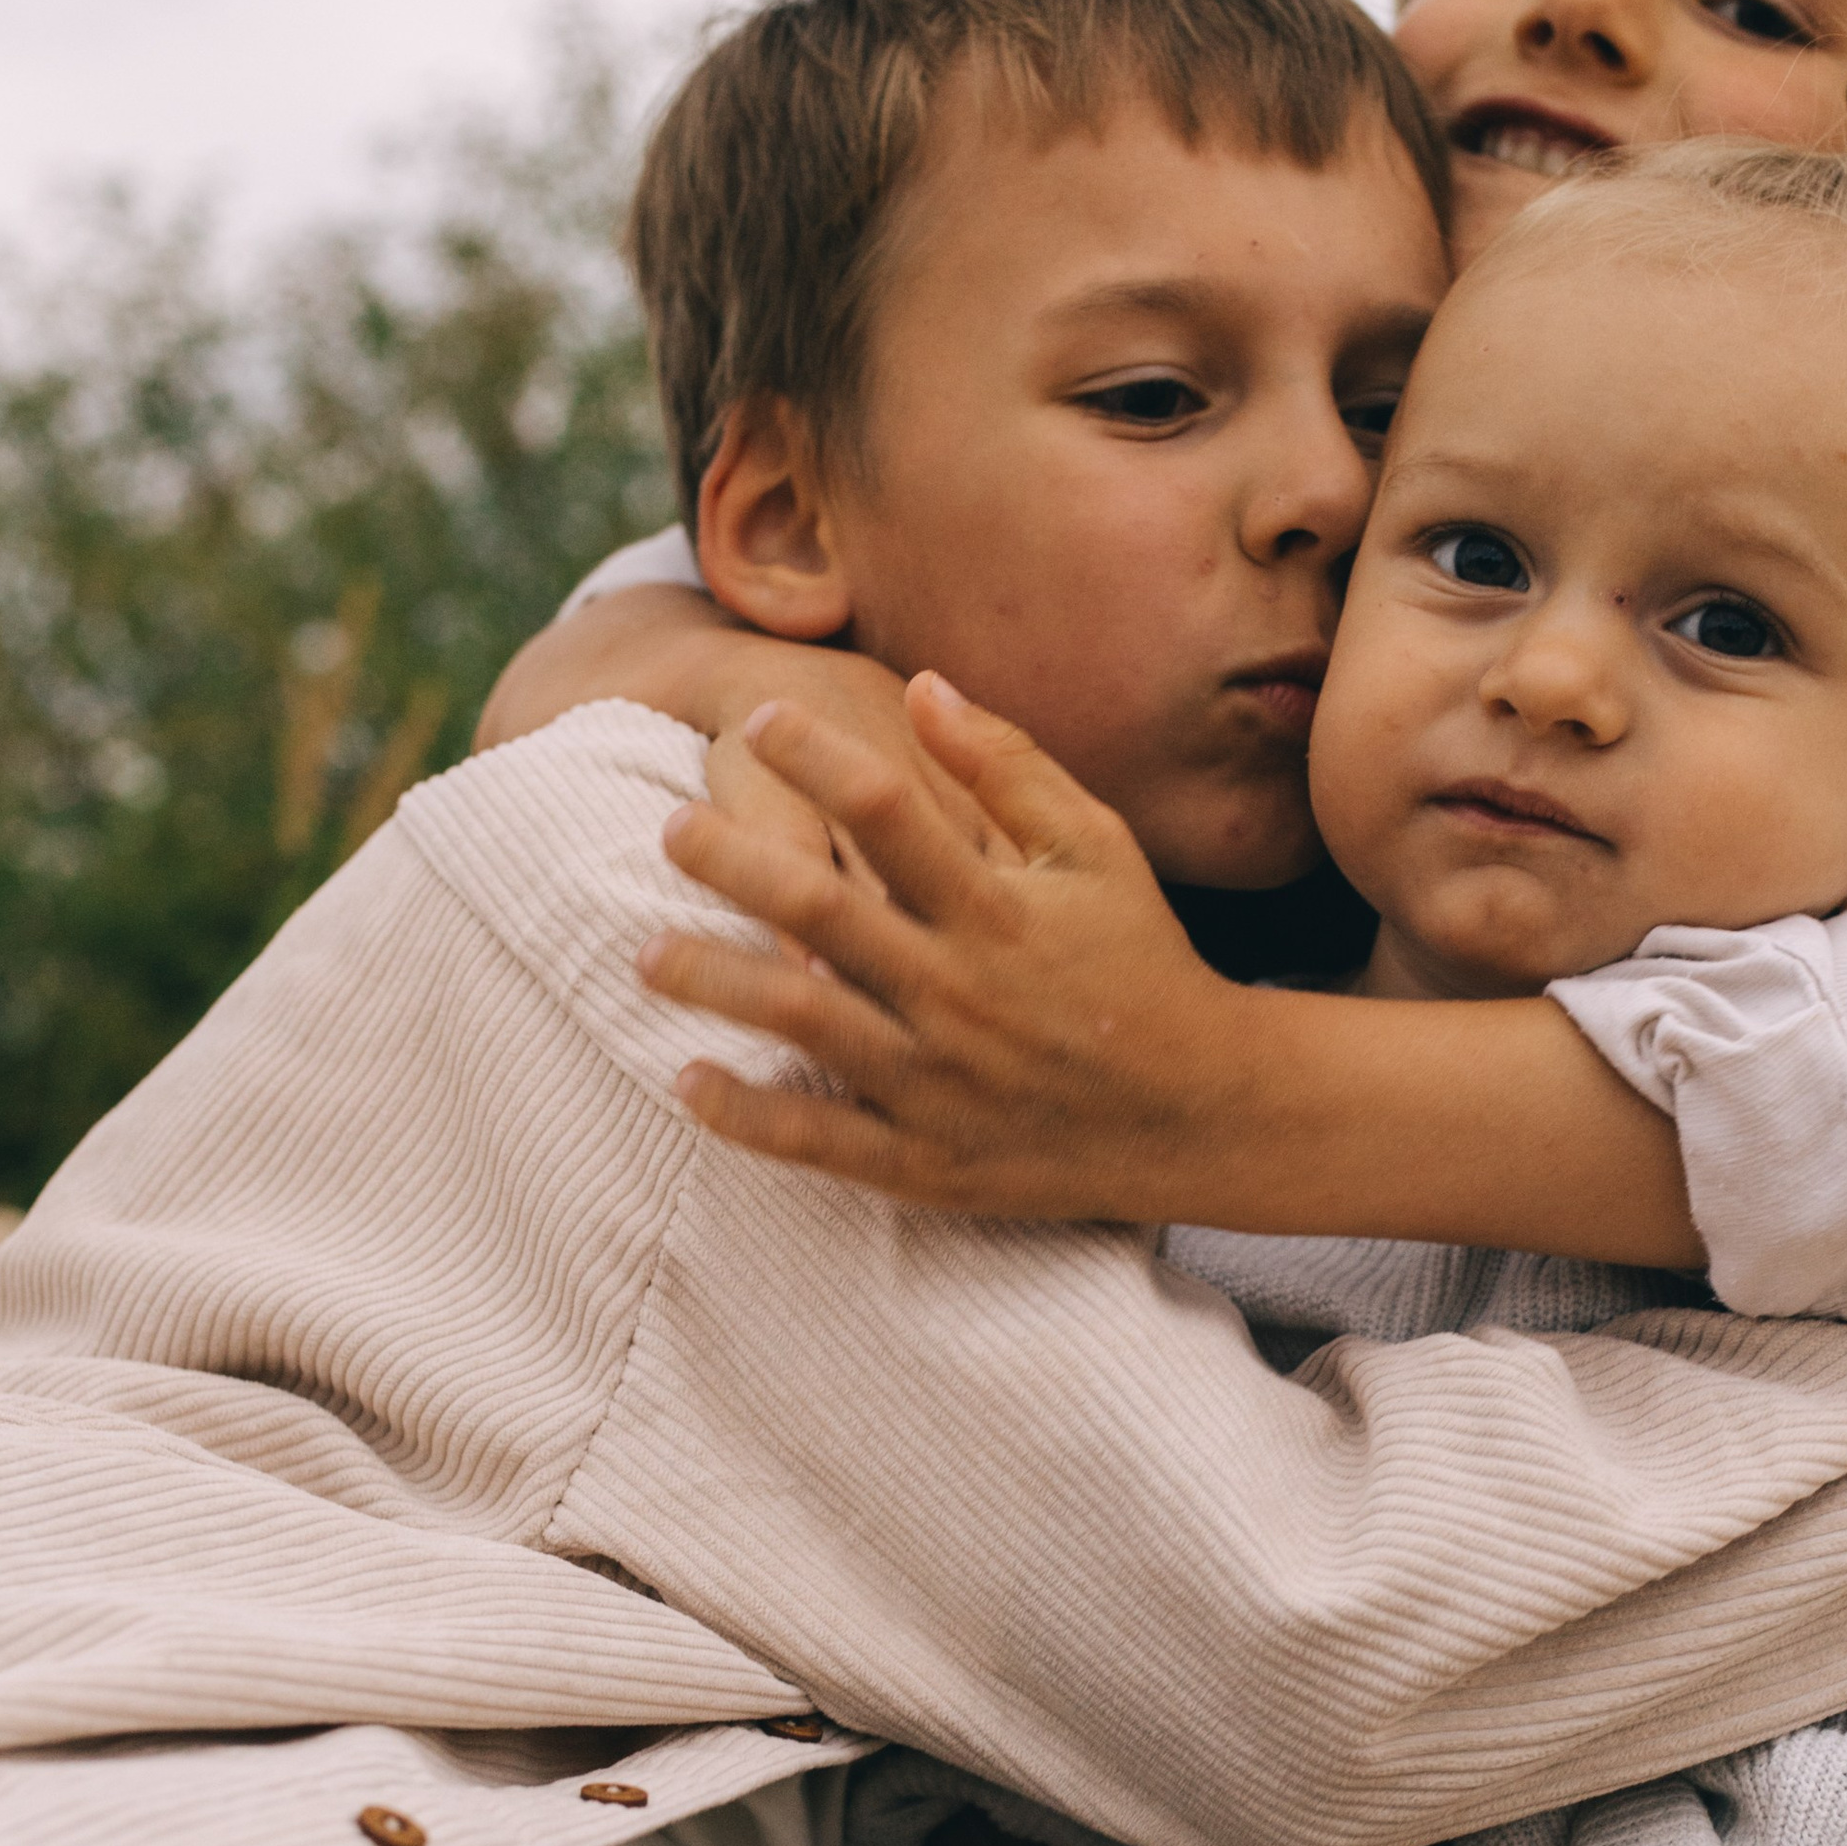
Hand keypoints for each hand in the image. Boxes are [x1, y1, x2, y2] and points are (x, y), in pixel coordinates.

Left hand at [640, 672, 1274, 1221]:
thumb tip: (920, 685)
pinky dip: (748, 1115)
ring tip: (643, 954)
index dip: (817, 756)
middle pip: (819, 910)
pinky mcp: (929, 1160)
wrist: (1202, 1112)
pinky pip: (820, 1140)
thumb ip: (1010, 769)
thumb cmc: (1143, 964)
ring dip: (714, 984)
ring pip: (802, 1022)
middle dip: (732, 863)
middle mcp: (960, 990)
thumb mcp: (1099, 850)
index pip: (889, 810)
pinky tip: (683, 1081)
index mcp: (999, 907)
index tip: (761, 719)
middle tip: (667, 828)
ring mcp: (939, 1080)